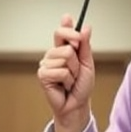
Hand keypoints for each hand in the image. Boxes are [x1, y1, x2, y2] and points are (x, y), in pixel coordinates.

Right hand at [37, 17, 95, 131]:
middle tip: (76, 71)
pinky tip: (64, 86)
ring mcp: (46, 64)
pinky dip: (67, 80)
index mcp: (63, 49)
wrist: (77, 105)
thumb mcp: (87, 63)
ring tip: (70, 81)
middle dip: (77, 60)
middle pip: (67, 46)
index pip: (61, 32)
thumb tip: (85, 27)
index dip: (68, 28)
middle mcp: (53, 54)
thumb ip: (85, 45)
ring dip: (74, 73)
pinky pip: (60, 71)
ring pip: (65, 58)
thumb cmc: (81, 85)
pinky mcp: (43, 75)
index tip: (75, 30)